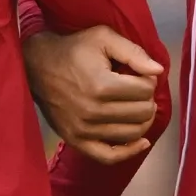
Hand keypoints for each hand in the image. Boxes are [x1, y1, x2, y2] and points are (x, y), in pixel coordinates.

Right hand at [22, 26, 163, 163]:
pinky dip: (129, 152)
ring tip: (136, 106)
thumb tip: (158, 71)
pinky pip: (109, 156)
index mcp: (102, 85)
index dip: (149, 80)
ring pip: (132, 133)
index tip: (139, 74)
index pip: (146, 90)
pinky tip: (141, 142)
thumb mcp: (103, 38)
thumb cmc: (74, 49)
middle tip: (138, 89)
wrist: (37, 66)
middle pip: (142, 113)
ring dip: (142, 120)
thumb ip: (134, 52)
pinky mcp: (76, 140)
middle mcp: (93, 111)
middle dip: (147, 99)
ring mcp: (84, 129)